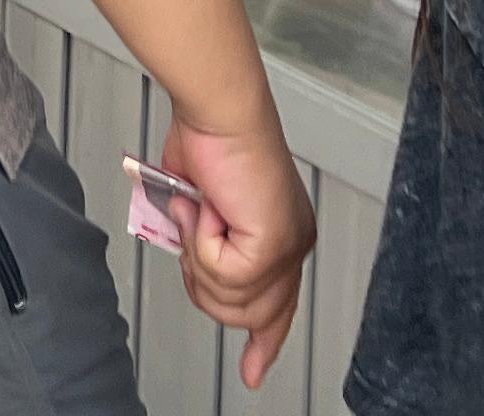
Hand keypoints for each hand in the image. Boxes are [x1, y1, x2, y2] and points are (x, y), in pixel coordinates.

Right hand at [157, 106, 313, 388]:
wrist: (219, 110)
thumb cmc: (209, 140)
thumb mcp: (198, 208)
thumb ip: (202, 245)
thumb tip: (190, 267)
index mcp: (280, 238)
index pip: (279, 307)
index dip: (263, 342)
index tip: (251, 371)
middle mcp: (292, 247)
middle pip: (245, 314)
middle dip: (202, 281)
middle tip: (191, 230)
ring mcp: (287, 249)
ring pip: (229, 300)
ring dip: (197, 257)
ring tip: (199, 211)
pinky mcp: (273, 246)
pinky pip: (222, 274)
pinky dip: (200, 242)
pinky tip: (206, 208)